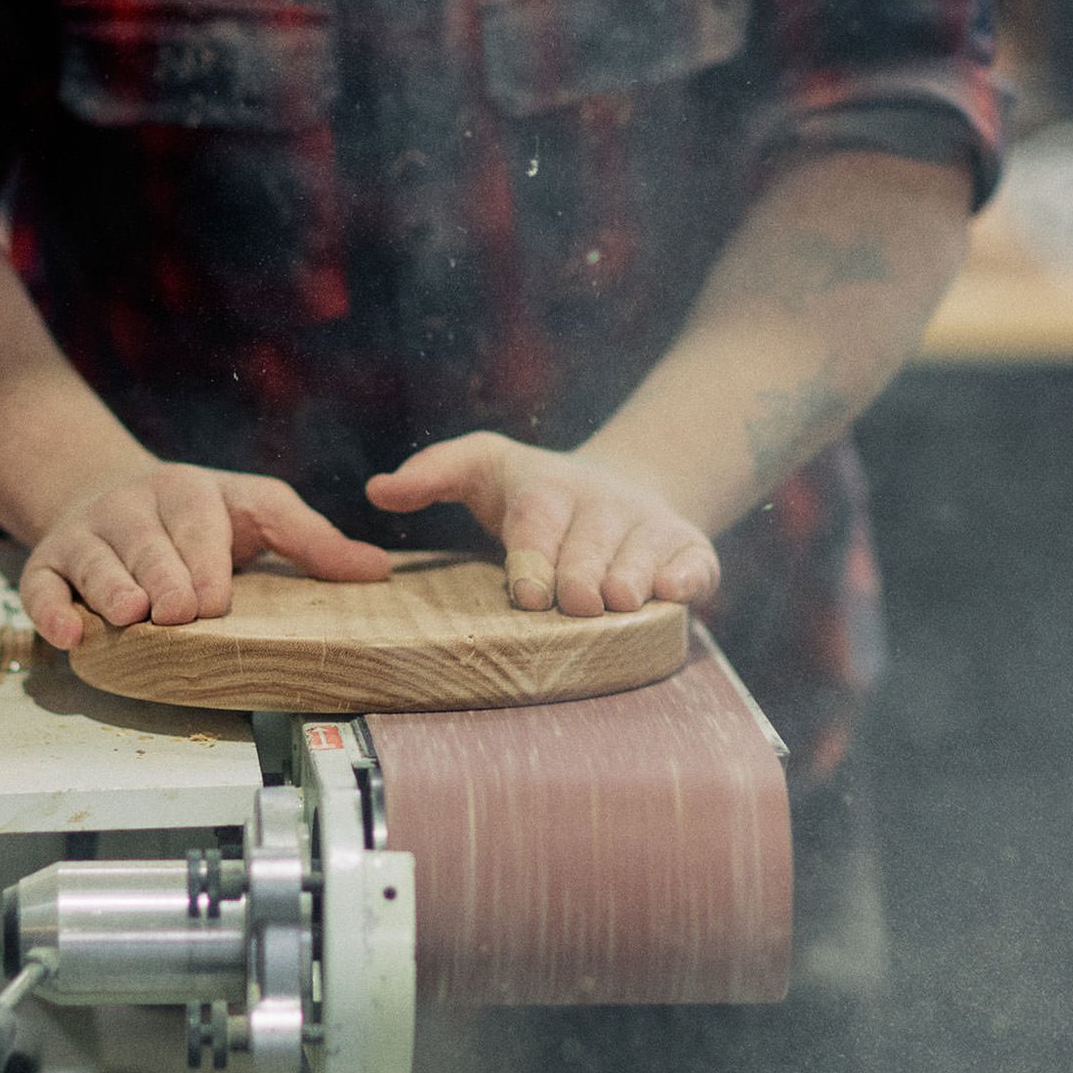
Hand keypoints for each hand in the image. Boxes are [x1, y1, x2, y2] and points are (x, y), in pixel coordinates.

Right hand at [22, 462, 390, 649]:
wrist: (104, 492)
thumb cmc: (198, 516)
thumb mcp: (256, 511)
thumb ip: (310, 539)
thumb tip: (380, 570)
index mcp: (187, 490)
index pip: (197, 523)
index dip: (205, 562)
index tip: (214, 602)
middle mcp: (130, 507)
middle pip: (146, 545)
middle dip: (162, 579)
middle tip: (177, 614)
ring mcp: (85, 536)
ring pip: (94, 564)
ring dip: (111, 592)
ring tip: (130, 618)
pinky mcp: (48, 564)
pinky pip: (42, 587)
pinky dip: (52, 612)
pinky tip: (71, 637)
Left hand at [365, 432, 717, 615]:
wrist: (620, 488)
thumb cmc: (533, 492)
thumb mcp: (483, 468)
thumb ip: (432, 473)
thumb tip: (377, 489)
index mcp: (547, 489)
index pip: (537, 521)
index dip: (532, 556)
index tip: (524, 592)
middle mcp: (602, 504)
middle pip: (590, 545)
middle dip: (580, 575)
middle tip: (573, 604)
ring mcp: (648, 527)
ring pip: (641, 554)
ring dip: (630, 579)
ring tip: (617, 604)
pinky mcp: (688, 548)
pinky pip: (695, 562)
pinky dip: (688, 577)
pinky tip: (676, 592)